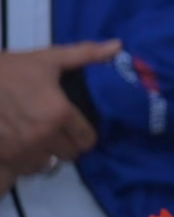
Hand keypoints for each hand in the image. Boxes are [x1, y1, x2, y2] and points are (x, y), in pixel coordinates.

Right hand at [0, 41, 120, 173]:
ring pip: (46, 165)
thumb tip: (118, 45)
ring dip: (45, 155)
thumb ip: (86, 54)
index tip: (78, 127)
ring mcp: (21, 149)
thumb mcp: (47, 58)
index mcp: (59, 113)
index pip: (87, 140)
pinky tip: (22, 146)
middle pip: (69, 155)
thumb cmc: (9, 69)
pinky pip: (24, 170)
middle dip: (66, 144)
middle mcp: (43, 135)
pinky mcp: (2, 156)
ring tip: (39, 139)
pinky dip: (25, 162)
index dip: (85, 134)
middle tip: (58, 131)